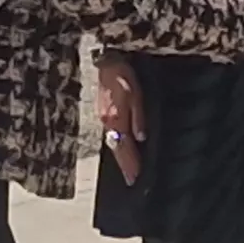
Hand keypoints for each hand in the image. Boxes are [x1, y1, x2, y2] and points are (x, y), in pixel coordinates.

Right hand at [97, 58, 144, 182]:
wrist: (107, 61)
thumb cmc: (123, 75)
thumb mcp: (136, 94)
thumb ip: (138, 117)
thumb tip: (141, 138)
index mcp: (116, 119)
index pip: (125, 147)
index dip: (131, 162)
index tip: (136, 177)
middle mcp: (107, 122)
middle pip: (117, 149)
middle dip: (125, 165)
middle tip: (131, 181)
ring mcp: (103, 118)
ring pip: (113, 142)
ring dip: (120, 157)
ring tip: (127, 170)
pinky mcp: (103, 113)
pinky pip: (111, 134)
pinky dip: (117, 145)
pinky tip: (121, 148)